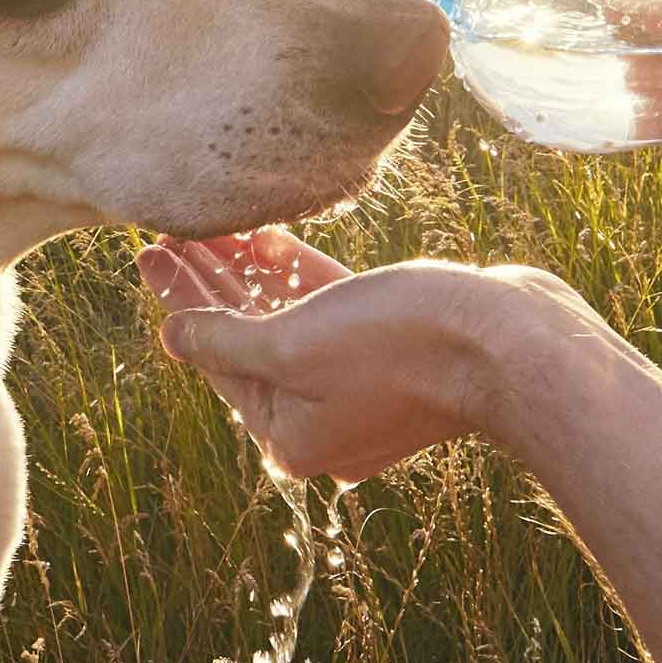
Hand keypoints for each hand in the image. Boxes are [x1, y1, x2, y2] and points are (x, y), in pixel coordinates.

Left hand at [133, 229, 583, 482]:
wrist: (512, 344)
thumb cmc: (400, 347)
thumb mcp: (292, 346)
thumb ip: (226, 343)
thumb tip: (175, 340)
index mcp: (292, 436)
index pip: (218, 361)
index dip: (181, 303)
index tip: (149, 255)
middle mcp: (325, 420)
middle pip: (247, 343)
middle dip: (207, 287)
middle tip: (165, 236)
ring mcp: (363, 387)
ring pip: (290, 323)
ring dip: (250, 276)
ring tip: (209, 226)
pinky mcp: (398, 349)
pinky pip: (333, 313)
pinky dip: (301, 279)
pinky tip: (267, 238)